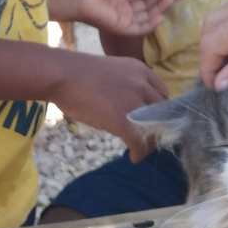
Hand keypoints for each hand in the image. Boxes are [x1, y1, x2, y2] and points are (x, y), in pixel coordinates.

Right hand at [48, 51, 167, 160]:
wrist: (63, 75)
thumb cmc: (79, 73)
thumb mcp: (112, 71)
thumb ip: (126, 84)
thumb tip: (128, 103)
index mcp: (140, 70)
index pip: (163, 93)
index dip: (160, 110)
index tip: (152, 120)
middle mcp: (142, 84)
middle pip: (162, 112)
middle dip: (158, 127)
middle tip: (148, 137)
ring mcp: (134, 102)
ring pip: (154, 128)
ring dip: (150, 143)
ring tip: (141, 150)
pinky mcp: (123, 120)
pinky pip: (139, 142)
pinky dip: (139, 153)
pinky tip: (133, 157)